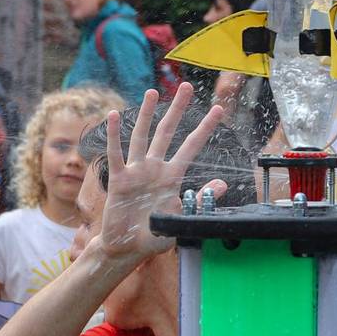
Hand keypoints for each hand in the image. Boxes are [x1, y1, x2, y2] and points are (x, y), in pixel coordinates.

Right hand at [95, 85, 226, 264]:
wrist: (127, 249)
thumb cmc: (154, 236)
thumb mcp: (182, 217)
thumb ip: (200, 200)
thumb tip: (223, 183)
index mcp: (172, 177)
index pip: (191, 147)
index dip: (205, 129)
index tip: (219, 110)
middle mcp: (155, 169)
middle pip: (167, 133)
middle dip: (177, 110)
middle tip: (186, 86)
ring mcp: (136, 172)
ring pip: (142, 137)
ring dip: (146, 114)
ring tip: (152, 92)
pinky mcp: (118, 180)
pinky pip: (116, 155)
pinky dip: (114, 136)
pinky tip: (114, 116)